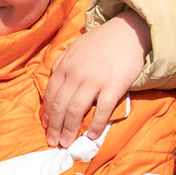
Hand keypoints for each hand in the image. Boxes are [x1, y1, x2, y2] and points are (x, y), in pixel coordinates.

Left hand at [43, 12, 151, 146]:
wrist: (129, 31)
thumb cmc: (102, 41)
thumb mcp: (75, 48)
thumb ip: (62, 64)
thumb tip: (52, 81)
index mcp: (65, 65)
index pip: (51, 95)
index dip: (47, 114)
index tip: (46, 127)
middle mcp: (77, 74)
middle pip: (60, 106)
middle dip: (55, 127)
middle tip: (53, 142)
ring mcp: (95, 80)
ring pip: (76, 111)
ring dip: (69, 130)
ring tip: (67, 143)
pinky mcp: (114, 86)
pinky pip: (102, 110)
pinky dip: (95, 125)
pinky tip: (91, 135)